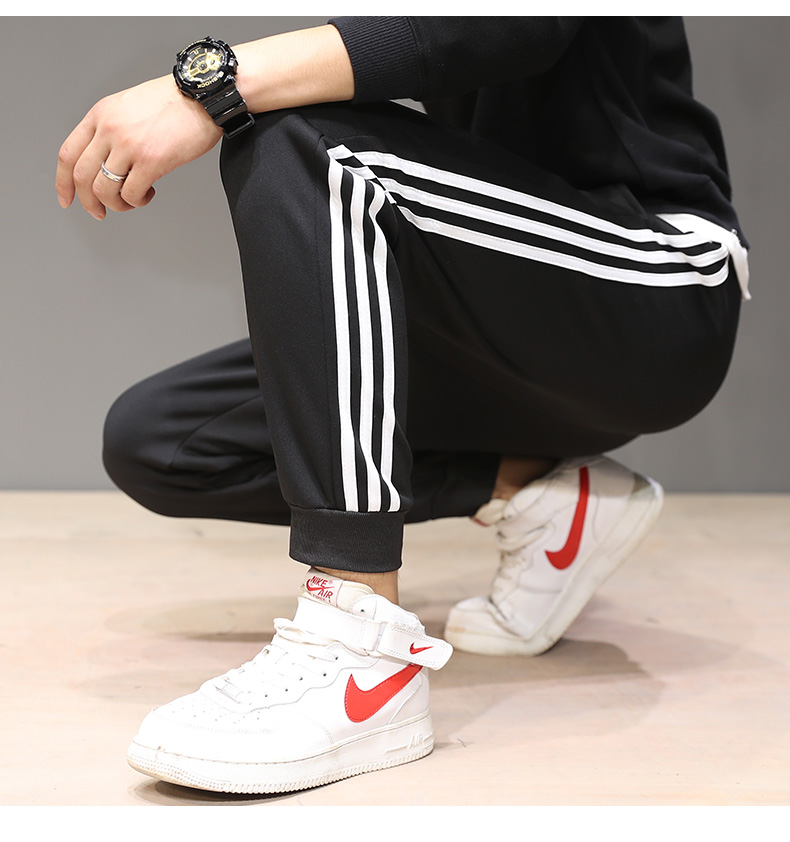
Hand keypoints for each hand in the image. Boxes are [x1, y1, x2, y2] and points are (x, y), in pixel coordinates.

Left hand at [56, 75, 222, 219]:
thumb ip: (111, 129)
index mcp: (100, 115)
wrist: (201, 97)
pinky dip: (137, 201)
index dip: (63, 182)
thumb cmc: (173, 103)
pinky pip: (132, 194)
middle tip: (99, 212)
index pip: (68, 154)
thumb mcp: (127, 107)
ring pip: (105, 190)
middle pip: (82, 177)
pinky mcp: (151, 161)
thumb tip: (106, 161)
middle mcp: (109, 130)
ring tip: (132, 201)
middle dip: (88, 202)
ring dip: (116, 204)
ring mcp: (129, 146)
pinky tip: (148, 193)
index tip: (67, 198)